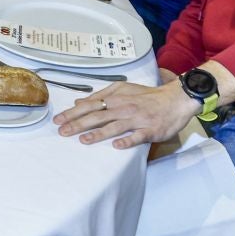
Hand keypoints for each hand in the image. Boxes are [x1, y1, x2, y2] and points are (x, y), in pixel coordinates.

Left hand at [56, 81, 196, 148]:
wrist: (176, 99)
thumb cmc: (147, 95)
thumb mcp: (122, 89)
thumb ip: (101, 95)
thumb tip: (80, 101)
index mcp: (116, 98)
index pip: (89, 105)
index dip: (73, 113)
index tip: (58, 120)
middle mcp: (124, 108)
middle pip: (97, 116)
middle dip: (78, 124)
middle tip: (62, 132)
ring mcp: (137, 119)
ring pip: (115, 126)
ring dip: (98, 133)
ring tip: (83, 140)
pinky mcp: (150, 130)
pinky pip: (137, 136)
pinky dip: (127, 141)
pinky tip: (116, 146)